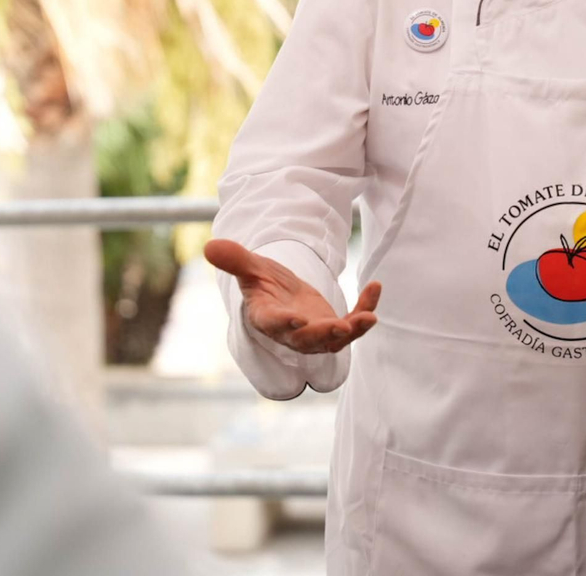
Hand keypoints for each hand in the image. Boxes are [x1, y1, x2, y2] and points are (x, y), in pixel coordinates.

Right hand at [204, 238, 380, 354]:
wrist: (280, 294)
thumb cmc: (262, 283)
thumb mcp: (250, 268)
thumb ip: (235, 259)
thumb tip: (209, 246)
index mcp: (267, 317)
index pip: (273, 323)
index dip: (284, 322)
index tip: (296, 318)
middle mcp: (291, 331)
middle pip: (307, 340)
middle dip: (325, 335)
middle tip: (342, 327)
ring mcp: (315, 332)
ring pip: (335, 340)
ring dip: (354, 330)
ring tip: (370, 317)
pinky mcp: (333, 326)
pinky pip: (353, 322)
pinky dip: (365, 307)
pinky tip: (375, 286)